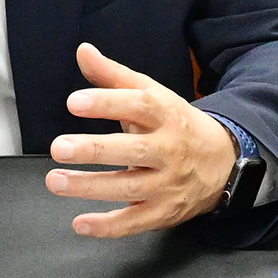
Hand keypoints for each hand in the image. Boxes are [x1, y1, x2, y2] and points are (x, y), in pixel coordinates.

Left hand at [44, 42, 234, 235]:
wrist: (222, 163)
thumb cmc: (176, 126)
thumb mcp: (151, 96)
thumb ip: (114, 77)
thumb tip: (83, 51)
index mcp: (166, 116)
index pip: (138, 106)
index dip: (106, 103)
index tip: (74, 102)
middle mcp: (168, 150)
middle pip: (131, 149)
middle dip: (93, 149)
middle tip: (58, 147)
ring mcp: (167, 184)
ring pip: (127, 188)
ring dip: (89, 187)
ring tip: (56, 180)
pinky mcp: (163, 212)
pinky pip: (134, 222)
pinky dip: (107, 226)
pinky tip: (81, 223)